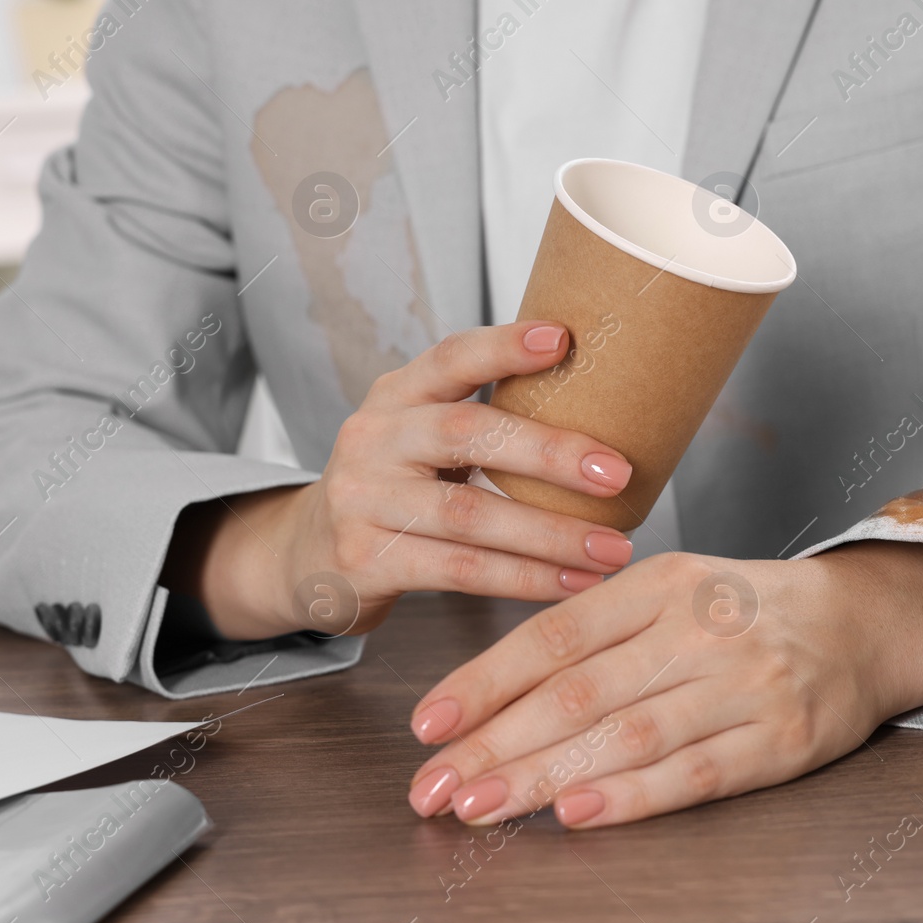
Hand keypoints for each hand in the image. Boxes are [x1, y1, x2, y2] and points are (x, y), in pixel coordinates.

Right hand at [163, 322, 638, 638]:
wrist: (305, 555)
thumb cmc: (393, 488)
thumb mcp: (417, 435)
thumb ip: (481, 418)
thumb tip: (600, 404)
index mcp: (396, 396)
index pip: (450, 357)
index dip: (503, 347)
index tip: (563, 339)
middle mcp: (374, 439)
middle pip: (466, 434)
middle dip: (549, 452)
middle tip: (617, 471)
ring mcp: (364, 501)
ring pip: (469, 516)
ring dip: (550, 534)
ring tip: (613, 548)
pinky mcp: (365, 561)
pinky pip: (459, 571)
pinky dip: (523, 579)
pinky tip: (571, 584)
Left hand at [404, 542, 922, 827]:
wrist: (864, 623)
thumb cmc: (743, 611)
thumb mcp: (670, 590)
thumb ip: (595, 629)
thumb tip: (494, 688)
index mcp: (660, 582)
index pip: (555, 634)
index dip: (486, 681)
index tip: (429, 723)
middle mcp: (697, 628)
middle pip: (579, 691)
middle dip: (496, 743)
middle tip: (435, 786)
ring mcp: (742, 684)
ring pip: (627, 734)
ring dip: (545, 775)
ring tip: (483, 806)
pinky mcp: (780, 740)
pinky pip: (696, 773)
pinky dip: (632, 795)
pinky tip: (577, 811)